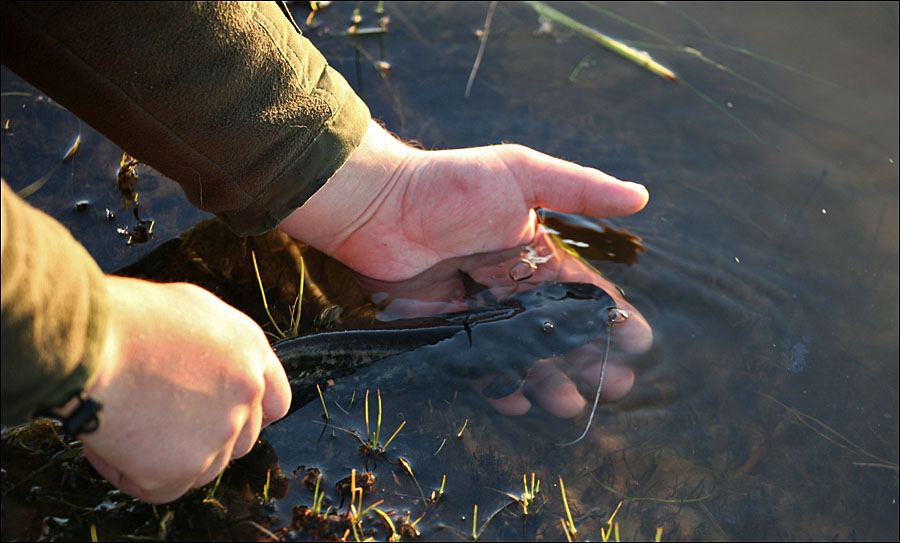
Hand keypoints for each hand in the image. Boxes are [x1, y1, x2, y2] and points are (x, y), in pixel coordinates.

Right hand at [73, 276, 290, 502]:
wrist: (89, 343)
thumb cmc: (126, 319)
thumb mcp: (192, 310)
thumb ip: (216, 347)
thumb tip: (210, 369)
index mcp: (250, 351)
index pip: (276, 399)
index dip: (252, 412)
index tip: (230, 417)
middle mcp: (246, 392)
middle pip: (242, 438)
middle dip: (208, 435)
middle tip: (165, 420)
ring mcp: (219, 432)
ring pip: (207, 467)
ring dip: (173, 456)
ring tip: (132, 423)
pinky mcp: (184, 466)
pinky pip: (166, 488)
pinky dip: (137, 475)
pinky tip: (113, 443)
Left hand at [278, 120, 651, 418]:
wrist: (380, 206)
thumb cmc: (452, 185)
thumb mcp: (521, 173)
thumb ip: (579, 188)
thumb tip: (641, 196)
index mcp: (534, 251)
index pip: (581, 291)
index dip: (611, 316)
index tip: (639, 343)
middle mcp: (511, 284)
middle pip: (558, 330)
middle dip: (589, 358)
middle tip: (615, 387)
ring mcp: (479, 309)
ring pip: (522, 353)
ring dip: (548, 379)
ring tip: (571, 405)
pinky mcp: (445, 328)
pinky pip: (477, 362)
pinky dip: (496, 383)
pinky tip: (516, 401)